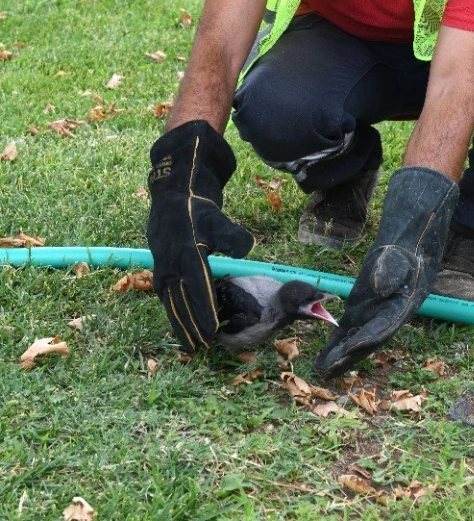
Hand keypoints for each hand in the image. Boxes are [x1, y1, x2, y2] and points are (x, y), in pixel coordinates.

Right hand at [147, 120, 253, 351]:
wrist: (173, 194)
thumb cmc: (198, 207)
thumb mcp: (216, 216)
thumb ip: (231, 233)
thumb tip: (245, 250)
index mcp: (185, 250)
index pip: (197, 285)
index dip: (204, 309)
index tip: (212, 329)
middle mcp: (170, 261)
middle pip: (181, 299)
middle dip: (191, 324)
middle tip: (202, 347)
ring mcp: (162, 266)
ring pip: (171, 301)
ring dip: (180, 323)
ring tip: (190, 345)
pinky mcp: (160, 268)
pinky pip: (166, 295)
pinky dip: (173, 312)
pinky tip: (181, 325)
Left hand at [314, 167, 457, 378]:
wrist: (420, 221)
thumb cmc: (413, 234)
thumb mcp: (404, 247)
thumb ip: (391, 268)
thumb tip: (378, 286)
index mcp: (405, 300)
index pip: (381, 327)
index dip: (362, 343)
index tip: (343, 356)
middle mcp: (394, 307)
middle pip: (370, 337)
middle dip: (349, 355)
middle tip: (325, 371)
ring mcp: (383, 302)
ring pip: (362, 330)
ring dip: (344, 348)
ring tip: (324, 365)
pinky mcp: (374, 294)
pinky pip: (359, 316)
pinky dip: (345, 331)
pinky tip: (331, 341)